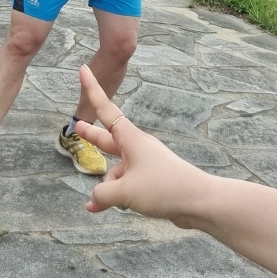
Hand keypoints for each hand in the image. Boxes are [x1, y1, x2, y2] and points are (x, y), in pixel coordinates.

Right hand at [72, 66, 210, 226]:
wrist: (198, 201)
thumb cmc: (163, 187)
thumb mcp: (125, 191)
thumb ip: (102, 194)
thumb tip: (93, 200)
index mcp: (130, 139)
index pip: (105, 109)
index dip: (92, 90)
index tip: (83, 69)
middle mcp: (136, 148)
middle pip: (107, 139)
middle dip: (92, 136)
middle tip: (77, 126)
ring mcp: (144, 164)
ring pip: (115, 171)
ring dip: (108, 186)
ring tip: (104, 203)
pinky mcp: (150, 180)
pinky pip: (125, 184)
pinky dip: (117, 195)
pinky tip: (108, 208)